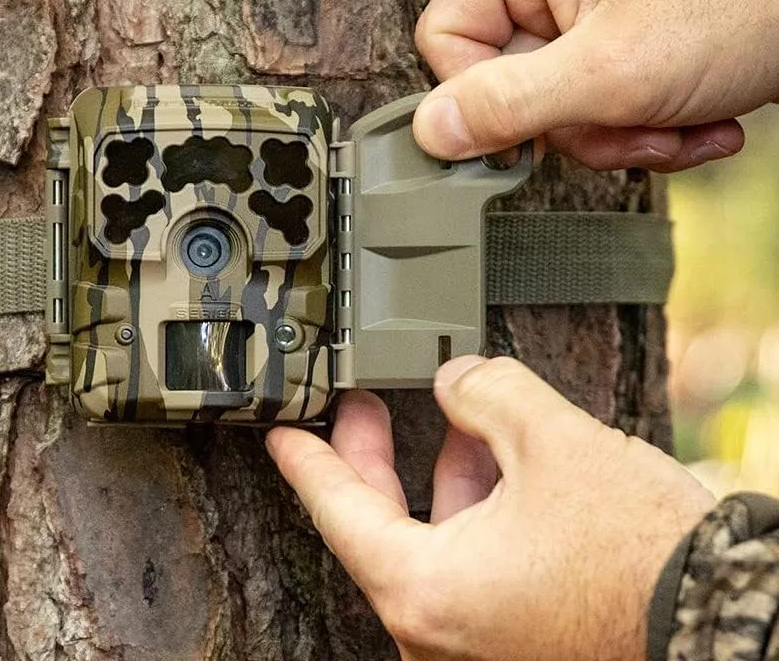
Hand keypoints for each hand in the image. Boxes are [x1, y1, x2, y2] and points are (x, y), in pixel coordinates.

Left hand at [266, 356, 714, 660]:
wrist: (732, 627)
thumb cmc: (647, 565)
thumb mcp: (554, 443)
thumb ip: (487, 393)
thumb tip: (459, 379)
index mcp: (425, 592)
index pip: (337, 511)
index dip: (307, 460)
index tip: (281, 437)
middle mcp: (441, 633)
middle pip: (380, 527)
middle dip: (374, 457)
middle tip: (361, 409)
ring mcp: (479, 646)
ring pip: (434, 546)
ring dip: (441, 479)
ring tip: (451, 419)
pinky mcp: (518, 643)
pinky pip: (475, 569)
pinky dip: (478, 515)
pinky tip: (500, 465)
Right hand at [413, 0, 778, 170]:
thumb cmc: (744, 3)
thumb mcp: (609, 73)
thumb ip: (508, 106)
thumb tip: (429, 132)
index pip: (446, 39)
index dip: (490, 100)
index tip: (540, 132)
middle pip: (504, 74)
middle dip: (574, 122)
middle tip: (629, 124)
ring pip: (551, 93)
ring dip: (612, 129)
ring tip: (670, 122)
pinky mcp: (612, 10)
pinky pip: (589, 86)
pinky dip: (635, 117)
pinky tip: (686, 116)